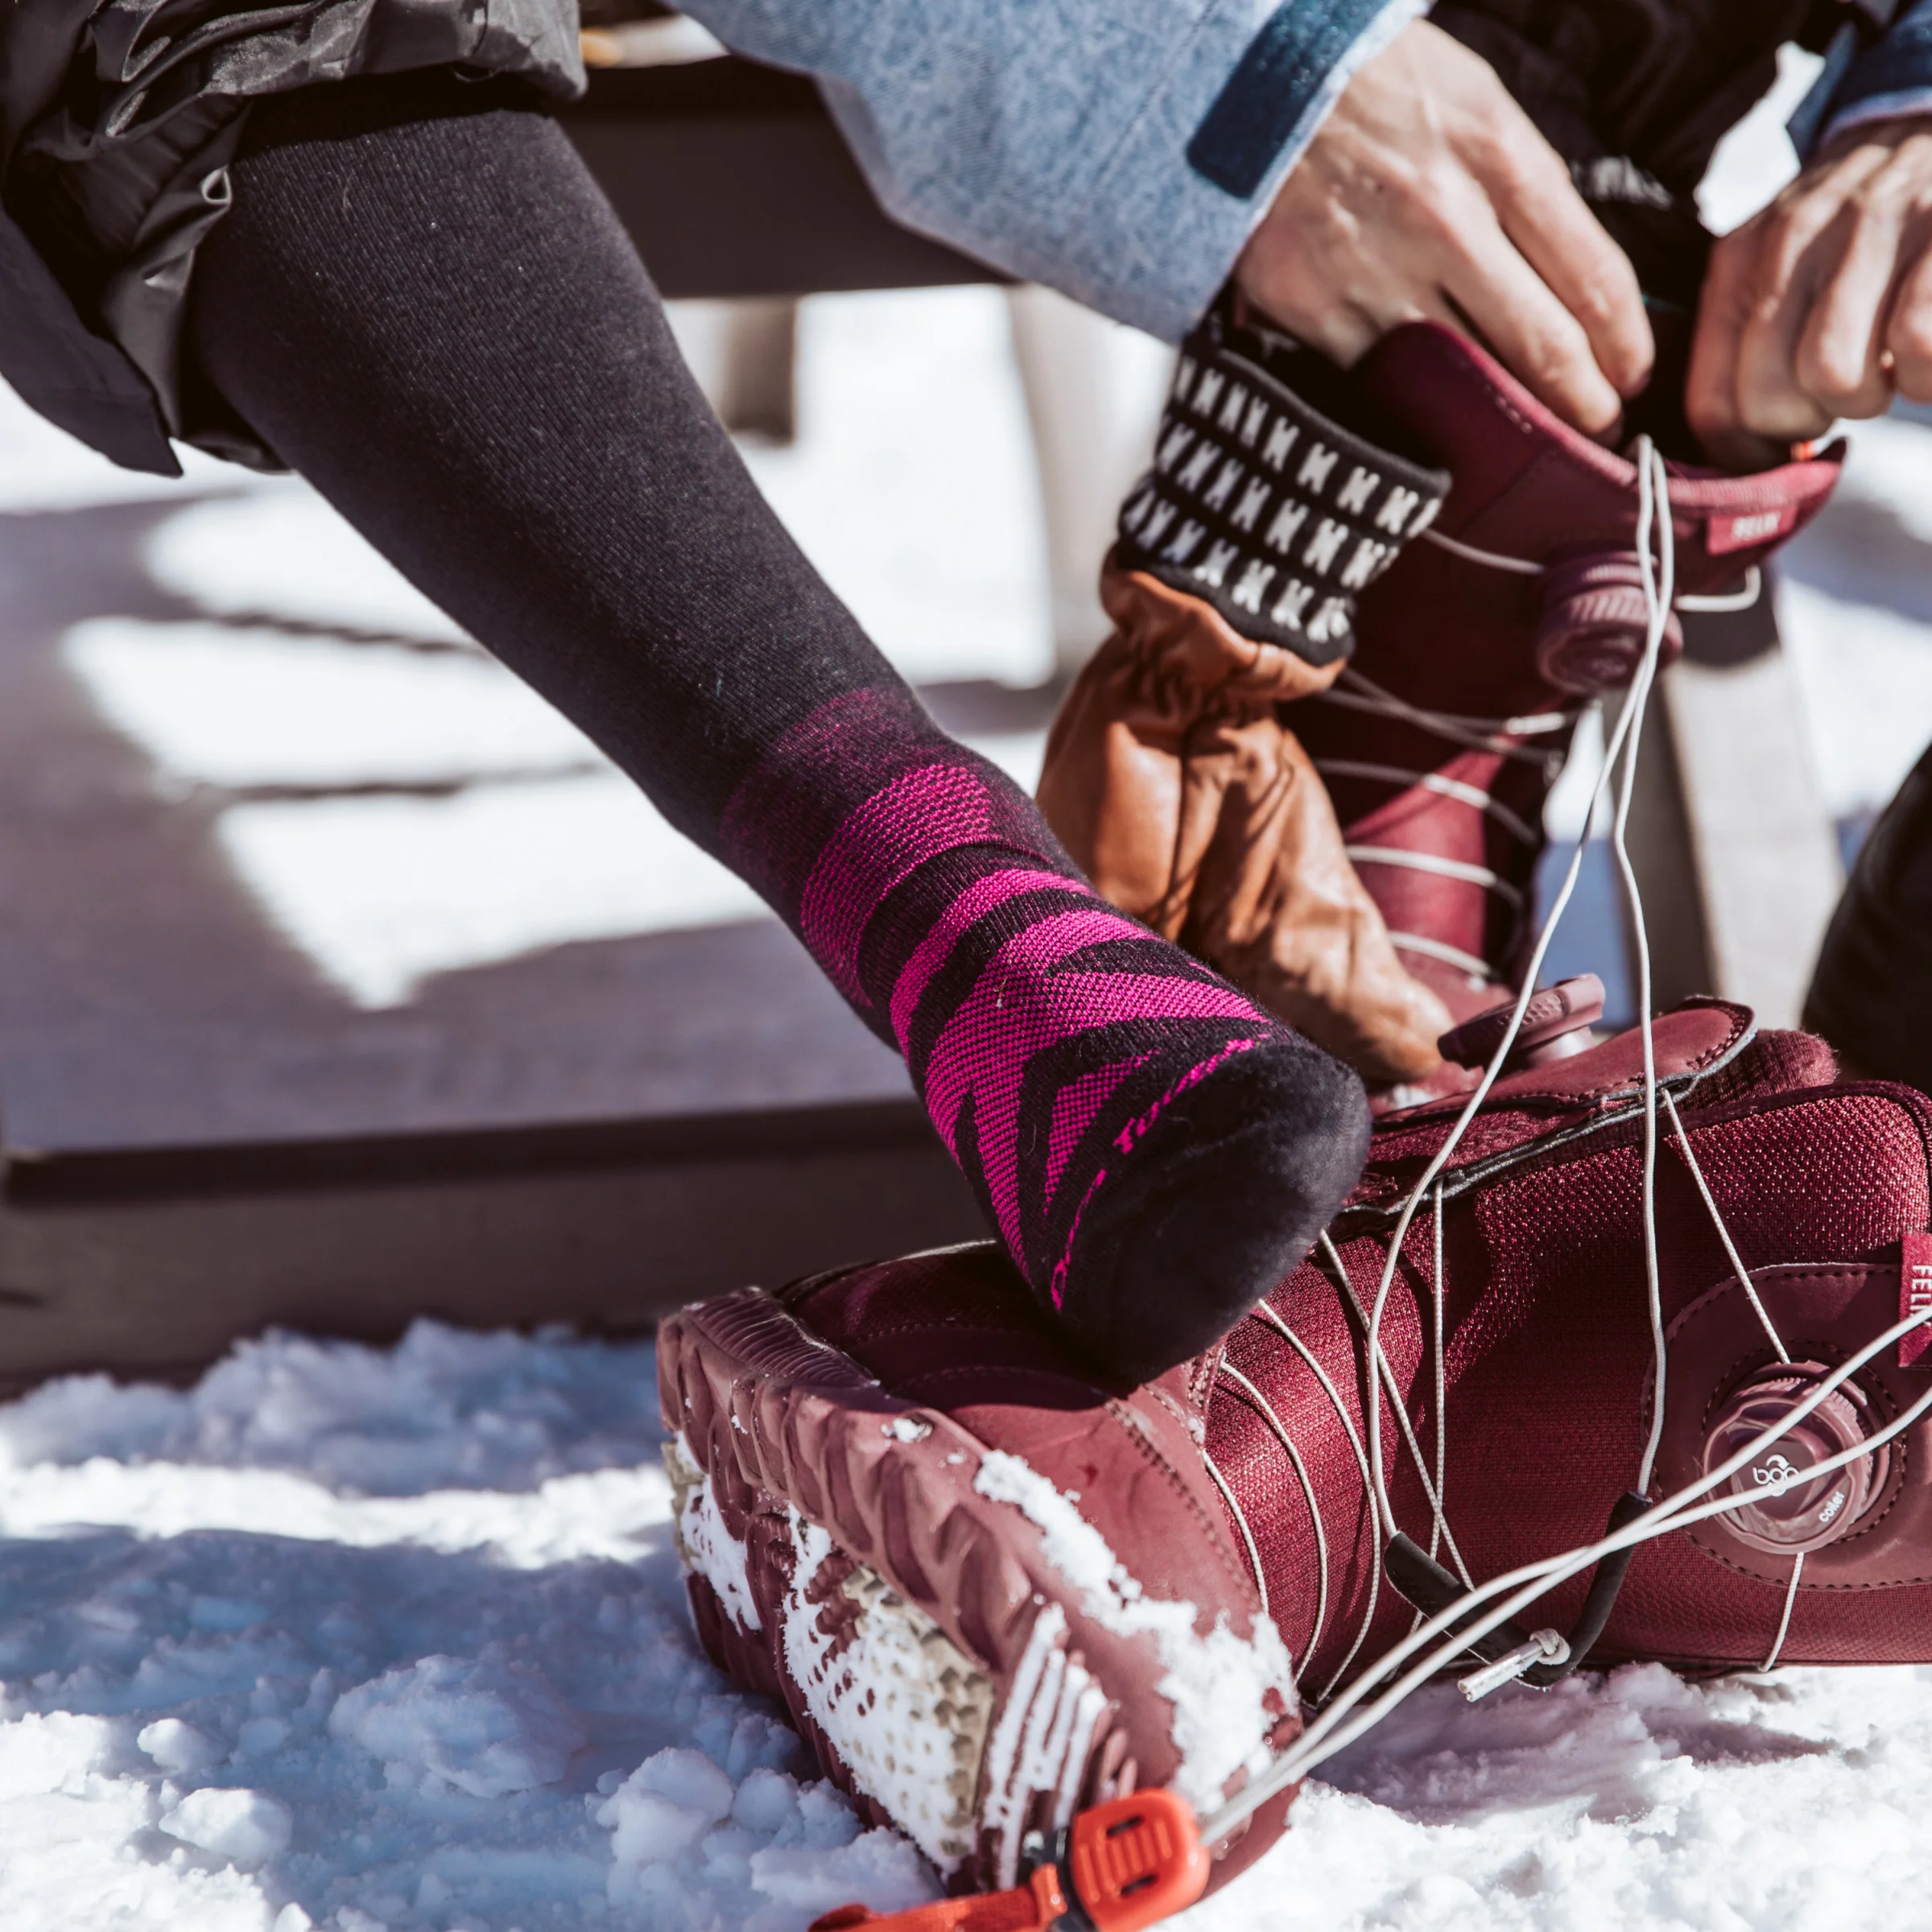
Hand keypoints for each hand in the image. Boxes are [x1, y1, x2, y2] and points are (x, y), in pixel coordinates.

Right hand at [1235, 18, 1652, 435]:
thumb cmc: (1364, 85)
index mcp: (1496, 156)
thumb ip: (1520, 182)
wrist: (1242, 88)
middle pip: (1543, 346)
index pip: (1593, 276)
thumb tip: (1567, 272)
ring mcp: (1376, 275)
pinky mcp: (1316, 313)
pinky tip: (1435, 416)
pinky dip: (1414, 406)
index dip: (1626, 343)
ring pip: (1468, 379)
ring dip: (1507, 419)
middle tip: (1597, 428)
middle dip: (1585, 403)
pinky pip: (1383, 383)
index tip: (1632, 374)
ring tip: (1525, 438)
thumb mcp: (1468, 99)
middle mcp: (1445, 222)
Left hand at [1690, 115, 1931, 469]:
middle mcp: (1793, 238)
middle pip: (1771, 402)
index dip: (1746, 454)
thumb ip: (1746, 348)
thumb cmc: (1858, 231)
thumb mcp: (1784, 268)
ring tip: (1887, 367)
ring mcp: (1871, 226)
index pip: (1712, 401)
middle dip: (1812, 421)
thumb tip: (1740, 459)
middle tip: (1845, 393)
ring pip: (1836, 377)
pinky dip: (1926, 376)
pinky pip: (1915, 346)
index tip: (1780, 453)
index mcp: (1739, 260)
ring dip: (1870, 398)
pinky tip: (1926, 354)